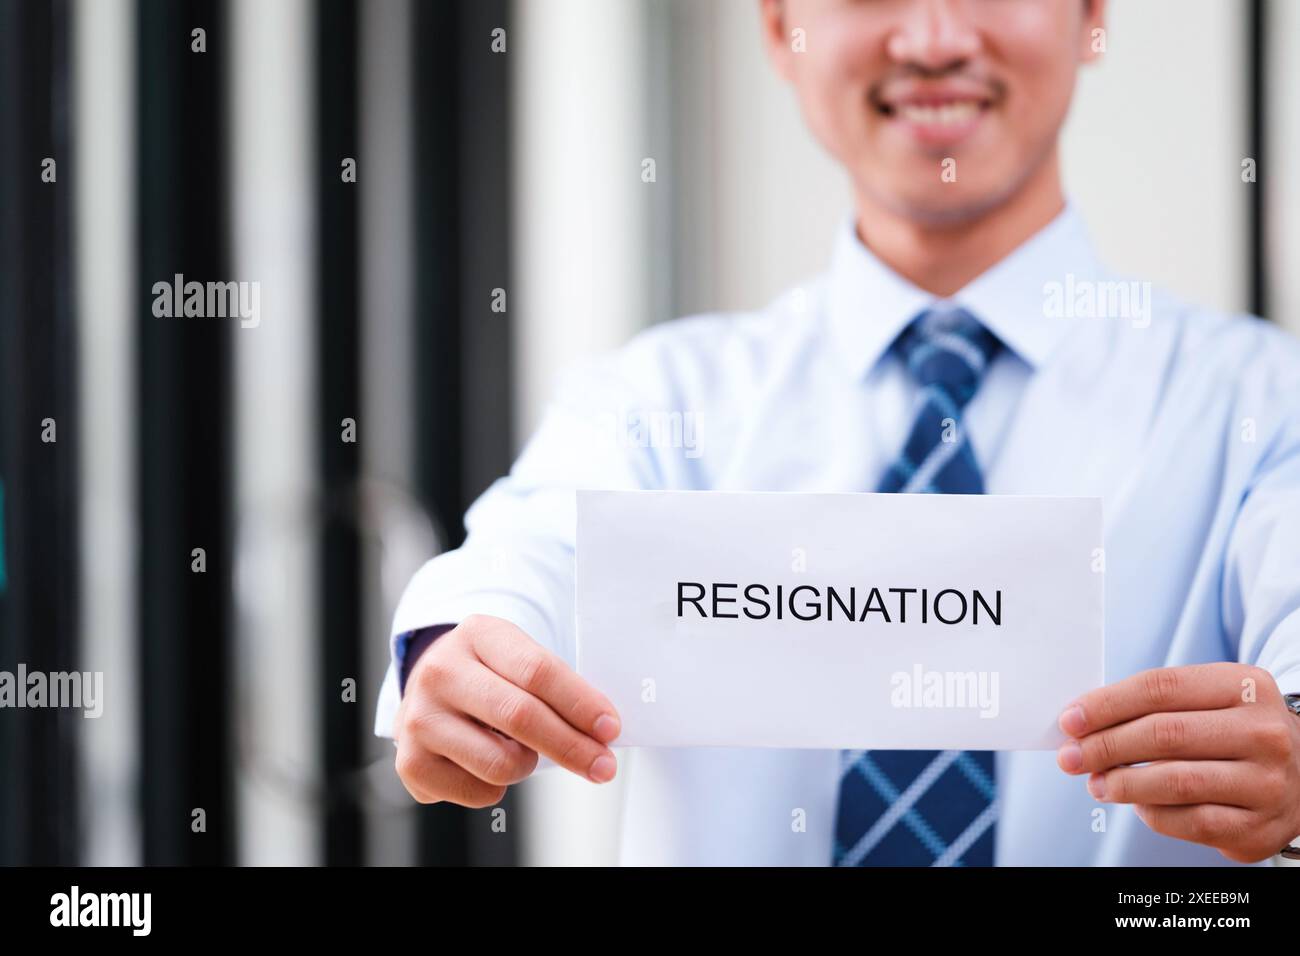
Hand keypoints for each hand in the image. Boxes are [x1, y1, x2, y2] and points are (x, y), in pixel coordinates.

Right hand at [393, 614, 621, 806]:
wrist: (427, 691)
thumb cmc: (489, 678)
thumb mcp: (516, 659)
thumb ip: (554, 686)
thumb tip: (602, 731)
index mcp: (477, 634)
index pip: (537, 671)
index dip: (579, 702)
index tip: (610, 728)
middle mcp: (441, 672)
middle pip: (520, 716)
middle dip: (572, 746)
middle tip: (603, 766)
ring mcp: (419, 718)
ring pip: (502, 763)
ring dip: (527, 765)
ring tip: (518, 749)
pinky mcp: (410, 763)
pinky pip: (480, 793)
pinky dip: (497, 787)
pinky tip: (484, 762)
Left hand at [1057, 663, 1299, 862]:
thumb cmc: (1233, 730)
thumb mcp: (1208, 699)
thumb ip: (1153, 704)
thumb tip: (1081, 723)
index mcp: (1244, 687)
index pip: (1160, 689)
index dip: (1106, 704)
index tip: (1070, 720)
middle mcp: (1263, 733)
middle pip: (1164, 734)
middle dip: (1105, 746)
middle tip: (1071, 756)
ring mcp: (1267, 783)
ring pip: (1176, 782)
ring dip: (1122, 783)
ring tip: (1096, 783)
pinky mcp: (1259, 827)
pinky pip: (1190, 822)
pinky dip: (1152, 813)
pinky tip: (1137, 804)